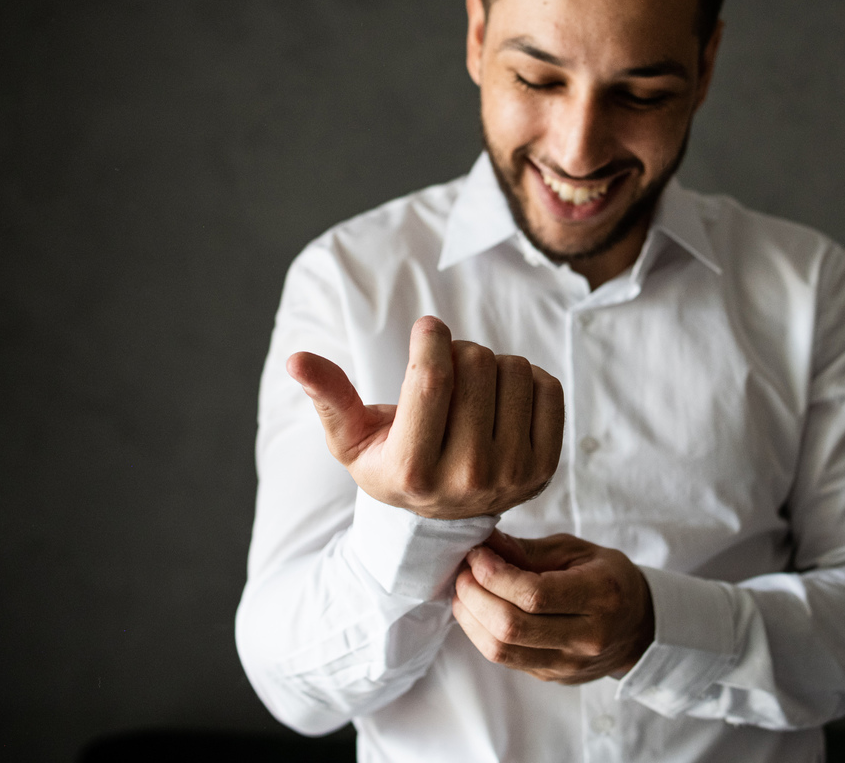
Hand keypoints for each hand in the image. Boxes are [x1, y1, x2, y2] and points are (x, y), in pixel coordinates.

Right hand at [286, 315, 564, 519]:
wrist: (445, 518)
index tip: (428, 326)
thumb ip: (329, 397)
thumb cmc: (393, 463)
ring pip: (513, 370)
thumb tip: (296, 358)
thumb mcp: (352, 440)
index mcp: (414, 470)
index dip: (430, 339)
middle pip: (476, 366)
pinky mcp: (547, 466)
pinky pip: (548, 387)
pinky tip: (501, 400)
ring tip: (471, 389)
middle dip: (458, 352)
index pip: (432, 380)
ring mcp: (514, 475)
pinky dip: (526, 380)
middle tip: (447, 371)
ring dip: (492, 365)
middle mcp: (468, 478)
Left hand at [452, 530, 654, 683]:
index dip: (494, 574)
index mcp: (600, 596)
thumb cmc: (607, 578)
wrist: (638, 627)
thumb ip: (530, 550)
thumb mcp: (578, 551)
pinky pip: (506, 660)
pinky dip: (482, 633)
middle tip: (463, 572)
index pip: (534, 594)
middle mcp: (587, 637)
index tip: (477, 554)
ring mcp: (568, 663)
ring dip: (470, 618)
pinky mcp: (552, 676)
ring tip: (463, 591)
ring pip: (502, 651)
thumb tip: (484, 543)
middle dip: (475, 596)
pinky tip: (478, 609)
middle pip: (512, 627)